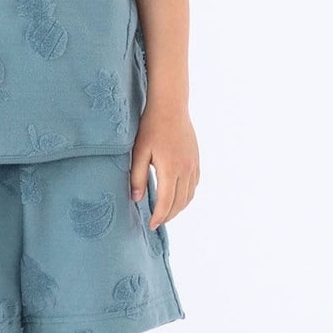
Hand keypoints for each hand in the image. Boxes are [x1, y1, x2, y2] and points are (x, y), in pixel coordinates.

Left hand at [129, 103, 199, 227]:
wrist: (170, 107)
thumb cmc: (150, 127)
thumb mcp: (139, 152)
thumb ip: (137, 176)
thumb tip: (137, 199)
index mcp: (170, 169)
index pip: (166, 202)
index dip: (159, 216)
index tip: (151, 225)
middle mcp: (186, 170)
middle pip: (180, 202)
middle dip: (168, 215)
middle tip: (156, 222)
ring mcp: (193, 165)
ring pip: (189, 196)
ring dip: (179, 208)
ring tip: (166, 213)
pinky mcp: (196, 160)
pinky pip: (194, 185)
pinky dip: (187, 196)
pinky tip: (178, 197)